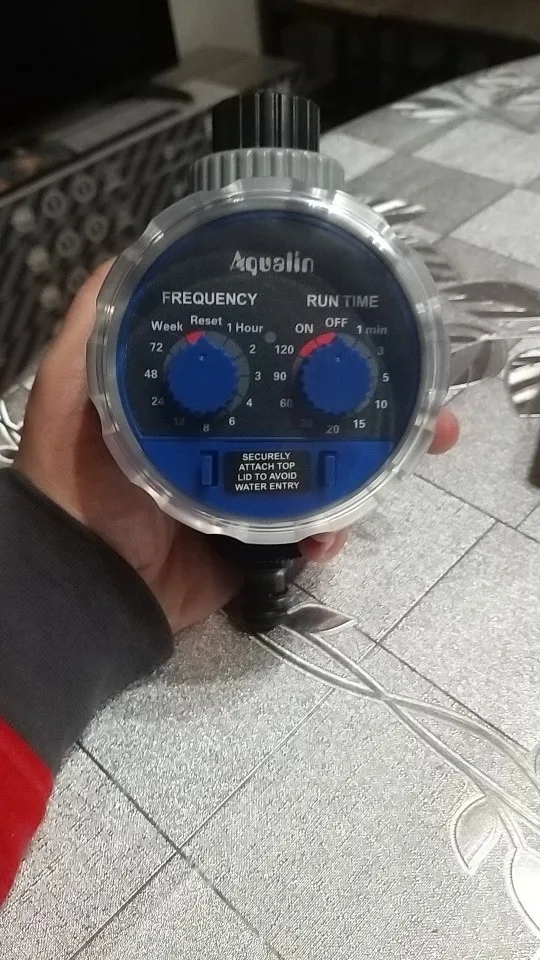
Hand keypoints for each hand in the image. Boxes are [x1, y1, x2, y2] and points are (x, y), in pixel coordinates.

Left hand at [15, 264, 457, 629]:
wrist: (89, 587)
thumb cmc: (76, 479)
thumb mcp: (72, 386)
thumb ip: (96, 323)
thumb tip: (134, 251)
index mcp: (198, 392)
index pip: (269, 352)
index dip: (318, 334)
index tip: (367, 320)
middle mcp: (230, 430)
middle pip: (312, 404)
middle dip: (374, 400)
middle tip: (422, 402)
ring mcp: (248, 485)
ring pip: (326, 464)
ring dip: (371, 463)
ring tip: (414, 452)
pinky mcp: (257, 537)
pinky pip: (310, 525)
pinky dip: (331, 530)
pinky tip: (330, 535)